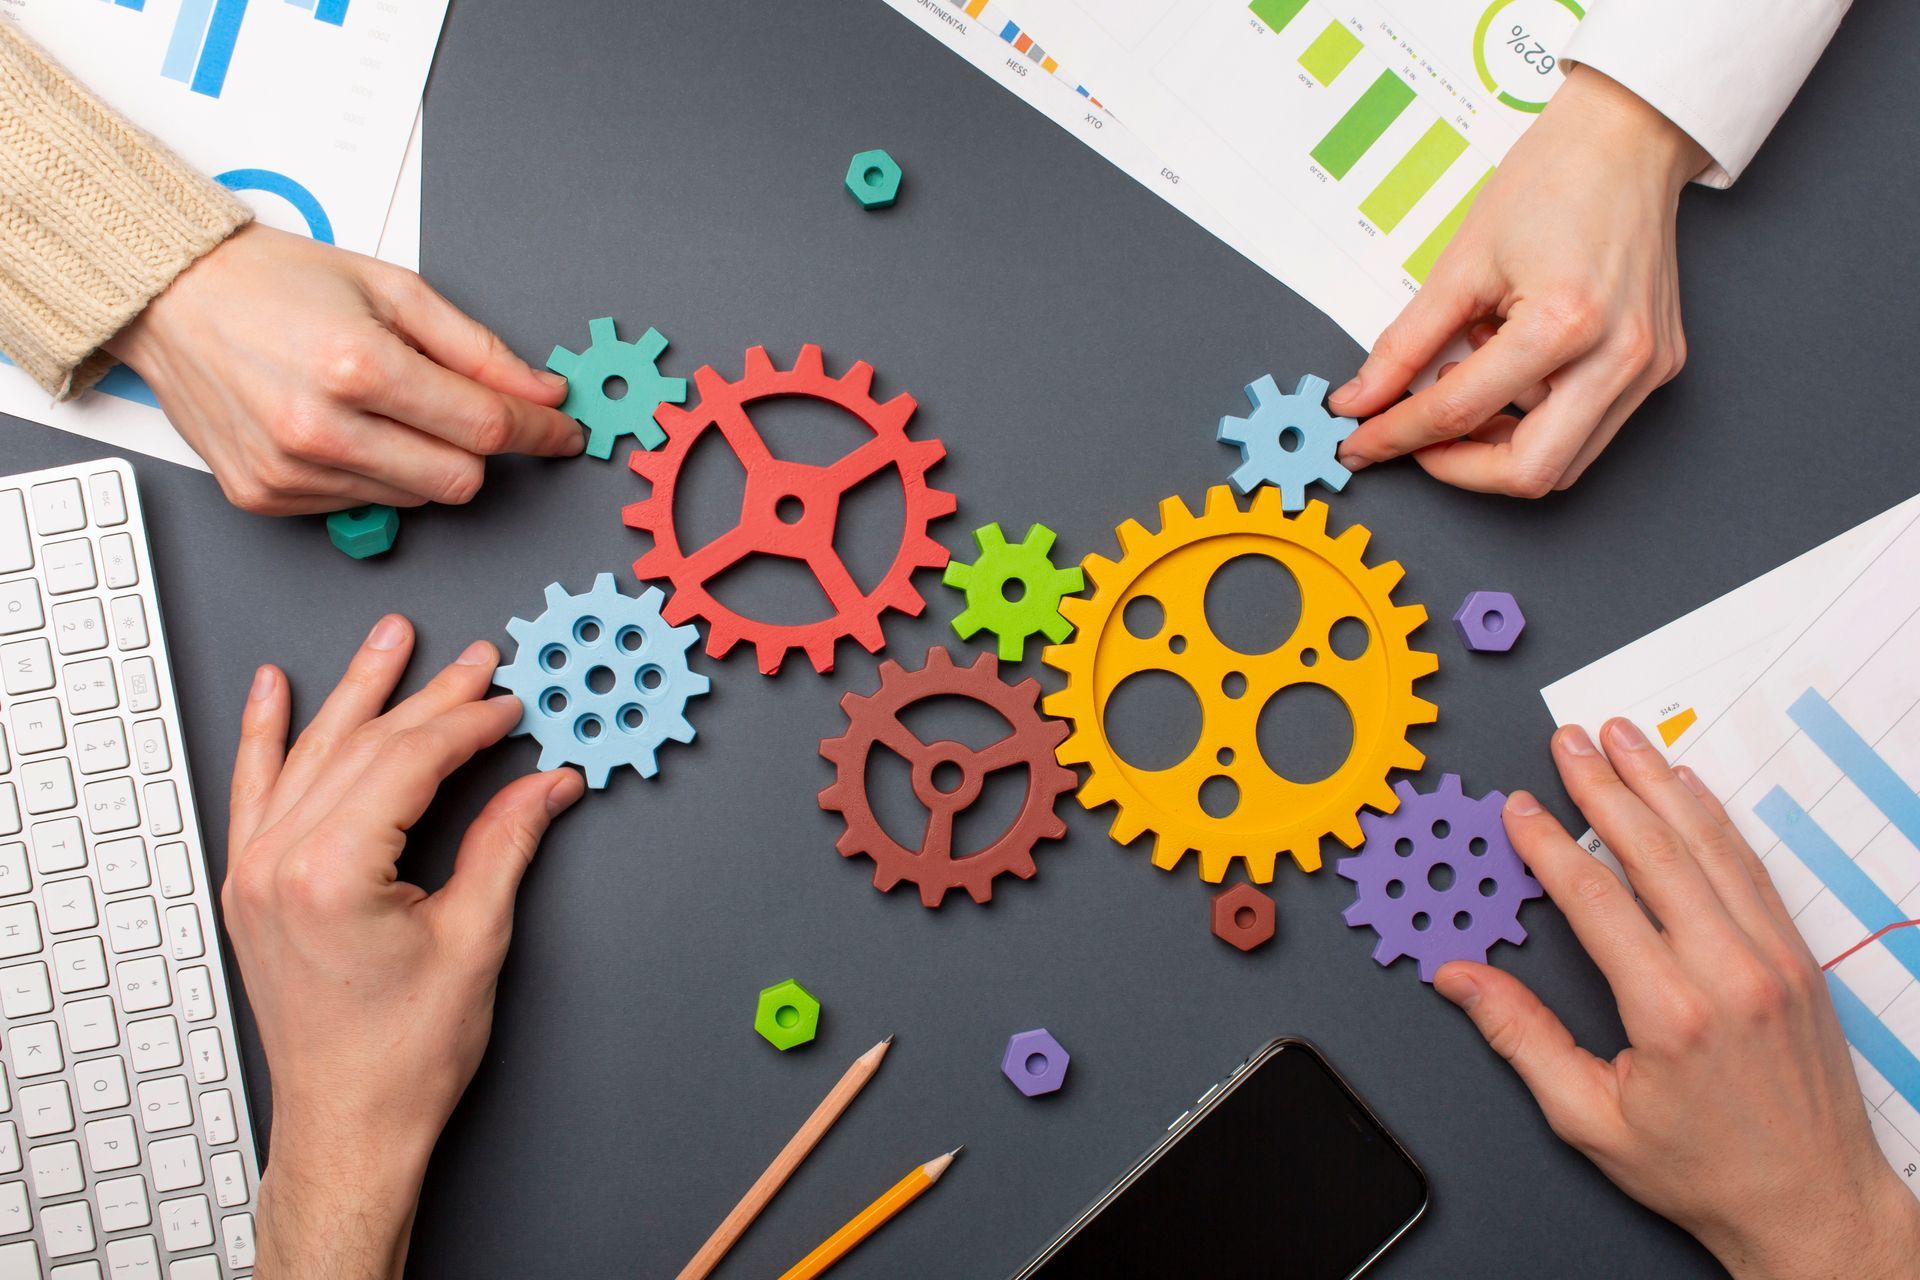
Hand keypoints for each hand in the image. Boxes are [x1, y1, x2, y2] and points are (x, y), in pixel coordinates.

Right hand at [106, 224, 583, 514]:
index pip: (485, 428)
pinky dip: (372, 472)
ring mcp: (290, 472)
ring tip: (382, 404)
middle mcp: (321, 429)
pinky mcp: (265, 497)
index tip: (563, 434)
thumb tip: (543, 395)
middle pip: (458, 479)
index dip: (540, 434)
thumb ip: (479, 350)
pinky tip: (341, 426)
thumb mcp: (394, 290)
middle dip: (479, 448)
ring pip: (414, 498)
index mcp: (358, 367)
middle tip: (462, 408)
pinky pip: (360, 504)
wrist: (172, 298)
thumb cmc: (276, 283)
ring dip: (423, 460)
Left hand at [222, 615, 583, 1276]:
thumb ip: (505, 843)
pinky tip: (274, 691)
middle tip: (476, 659)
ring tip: (389, 640)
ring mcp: (256, 872)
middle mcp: (281, 862)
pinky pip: (254, 789)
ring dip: (355, 692)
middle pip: (363, 746)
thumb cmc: (404, 1056)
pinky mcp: (252, 885)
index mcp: (333, 873)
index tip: (511, 704)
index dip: (469, 723)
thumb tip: (546, 783)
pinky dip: (265, 736)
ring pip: (312, 754)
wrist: (349, 1123)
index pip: (409, 761)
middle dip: (427, 697)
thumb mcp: (474, 939)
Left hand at [1328, 66, 1706, 496]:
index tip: (1362, 442)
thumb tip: (1361, 400)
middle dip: (1460, 469)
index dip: (1399, 435)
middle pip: (1531, 473)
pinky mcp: (1658, 366)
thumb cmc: (1552, 181)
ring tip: (1463, 393)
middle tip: (1415, 441)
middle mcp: (1619, 357)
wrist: (1626, 139)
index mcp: (1565, 323)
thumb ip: (1405, 345)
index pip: (1462, 412)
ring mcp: (1647, 367)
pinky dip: (1536, 422)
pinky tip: (1507, 375)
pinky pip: (1589, 429)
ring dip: (1500, 450)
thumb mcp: (1461, 264)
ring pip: (1564, 464)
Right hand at [1435, 720, 1919, 1278]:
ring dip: (1662, 783)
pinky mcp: (1799, 960)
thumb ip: (1520, 1038)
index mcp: (1671, 1011)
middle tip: (1571, 740)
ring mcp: (1774, 959)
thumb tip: (1461, 979)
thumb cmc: (1706, 1172)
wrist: (1813, 1207)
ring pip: (1710, 846)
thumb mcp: (1589, 1118)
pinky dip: (1715, 820)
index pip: (1597, 898)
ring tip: (1625, 736)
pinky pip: (1751, 869)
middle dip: (1606, 786)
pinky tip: (1689, 789)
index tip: (1521, 808)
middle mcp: (1730, 972)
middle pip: (1656, 851)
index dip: (1550, 844)